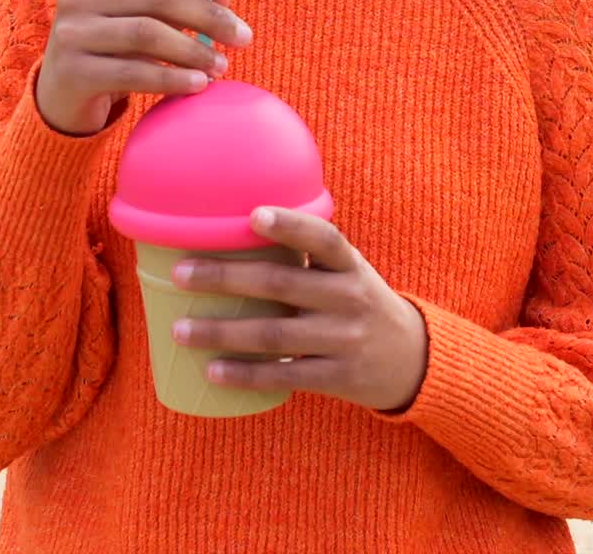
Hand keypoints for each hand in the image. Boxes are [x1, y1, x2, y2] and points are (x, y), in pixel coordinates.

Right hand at [36, 0, 251, 135]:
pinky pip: (133, 73)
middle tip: (243, 37)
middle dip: (207, 15)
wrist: (64, 96)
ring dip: (194, 50)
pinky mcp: (73, 72)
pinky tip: (198, 85)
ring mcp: (71, 33)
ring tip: (222, 66)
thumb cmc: (115, 48)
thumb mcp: (141, 17)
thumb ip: (178, 0)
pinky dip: (172, 78)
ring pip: (146, 34)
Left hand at [171, 207, 428, 412]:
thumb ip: (308, 255)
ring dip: (222, 332)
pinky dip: (245, 374)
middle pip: (281, 284)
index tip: (253, 215)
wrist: (411, 359)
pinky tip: (213, 372)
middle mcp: (349, 298)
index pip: (323, 238)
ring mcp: (344, 339)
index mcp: (349, 265)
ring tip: (181, 329)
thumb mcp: (347, 272)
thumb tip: (236, 227)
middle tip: (180, 274)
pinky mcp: (338, 377)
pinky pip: (284, 375)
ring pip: (274, 335)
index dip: (291, 225)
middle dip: (226, 278)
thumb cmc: (359, 302)